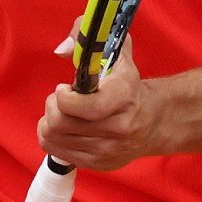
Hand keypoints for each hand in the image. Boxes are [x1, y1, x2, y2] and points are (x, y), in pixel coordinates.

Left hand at [38, 28, 165, 170]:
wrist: (152, 120)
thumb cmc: (127, 82)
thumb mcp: (116, 49)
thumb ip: (86, 37)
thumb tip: (62, 49)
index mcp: (124, 96)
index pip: (87, 107)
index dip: (64, 98)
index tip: (64, 88)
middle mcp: (118, 127)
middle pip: (61, 123)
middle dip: (51, 106)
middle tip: (60, 98)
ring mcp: (107, 150)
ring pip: (54, 138)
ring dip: (49, 121)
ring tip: (61, 111)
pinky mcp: (98, 164)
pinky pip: (57, 152)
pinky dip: (53, 137)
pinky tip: (65, 126)